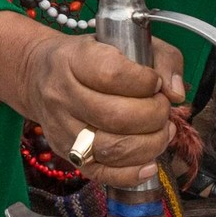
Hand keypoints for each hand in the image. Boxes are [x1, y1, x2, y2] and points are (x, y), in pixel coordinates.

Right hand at [17, 29, 185, 185]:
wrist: (39, 75)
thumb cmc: (91, 57)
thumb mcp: (126, 41)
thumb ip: (162, 58)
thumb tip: (175, 93)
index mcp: (74, 60)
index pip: (112, 74)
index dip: (145, 81)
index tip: (156, 82)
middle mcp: (62, 96)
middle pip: (115, 116)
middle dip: (154, 115)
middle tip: (163, 108)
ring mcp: (63, 130)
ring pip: (112, 148)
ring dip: (150, 144)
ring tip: (162, 131)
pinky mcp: (68, 156)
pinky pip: (103, 174)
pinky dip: (132, 174)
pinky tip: (150, 164)